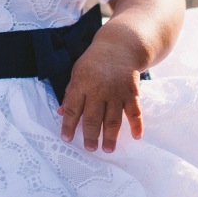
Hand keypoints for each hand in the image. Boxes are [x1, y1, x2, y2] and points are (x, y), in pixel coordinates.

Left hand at [57, 35, 144, 152]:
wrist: (120, 46)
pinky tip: (135, 136)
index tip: (67, 139)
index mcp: (82, 84)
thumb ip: (70, 94)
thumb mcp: (77, 73)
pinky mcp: (131, 92)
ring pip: (113, 119)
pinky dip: (136, 125)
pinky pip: (134, 112)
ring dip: (111, 136)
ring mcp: (116, 92)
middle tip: (90, 149)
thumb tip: (60, 113)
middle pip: (93, 118)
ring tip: (108, 149)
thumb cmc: (94, 62)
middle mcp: (99, 90)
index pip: (73, 109)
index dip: (69, 125)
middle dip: (91, 136)